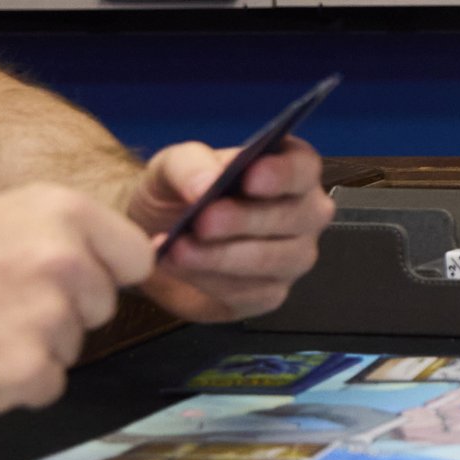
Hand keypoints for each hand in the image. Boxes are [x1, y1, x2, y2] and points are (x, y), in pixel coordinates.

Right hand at [0, 186, 152, 414]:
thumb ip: (66, 238)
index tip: (71, 280)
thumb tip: (137, 261)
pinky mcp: (25, 371)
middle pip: (102, 307)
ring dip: (30, 347)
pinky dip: (10, 384)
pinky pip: (45, 386)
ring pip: (71, 347)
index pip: (136, 257)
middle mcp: (64, 259)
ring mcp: (47, 317)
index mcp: (62, 212)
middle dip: (61, 313)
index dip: (104, 275)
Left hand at [122, 137, 335, 322]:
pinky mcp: (270, 294)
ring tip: (178, 249)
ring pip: (274, 260)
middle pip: (295, 217)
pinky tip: (178, 266)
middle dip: (246, 220)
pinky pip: (250, 293)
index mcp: (291, 170)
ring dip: (223, 256)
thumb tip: (206, 185)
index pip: (304, 168)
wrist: (154, 234)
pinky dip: (209, 280)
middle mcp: (304, 213)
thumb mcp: (172, 164)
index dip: (283, 173)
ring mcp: (293, 257)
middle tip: (203, 221)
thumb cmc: (178, 191)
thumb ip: (190, 165)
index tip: (250, 178)